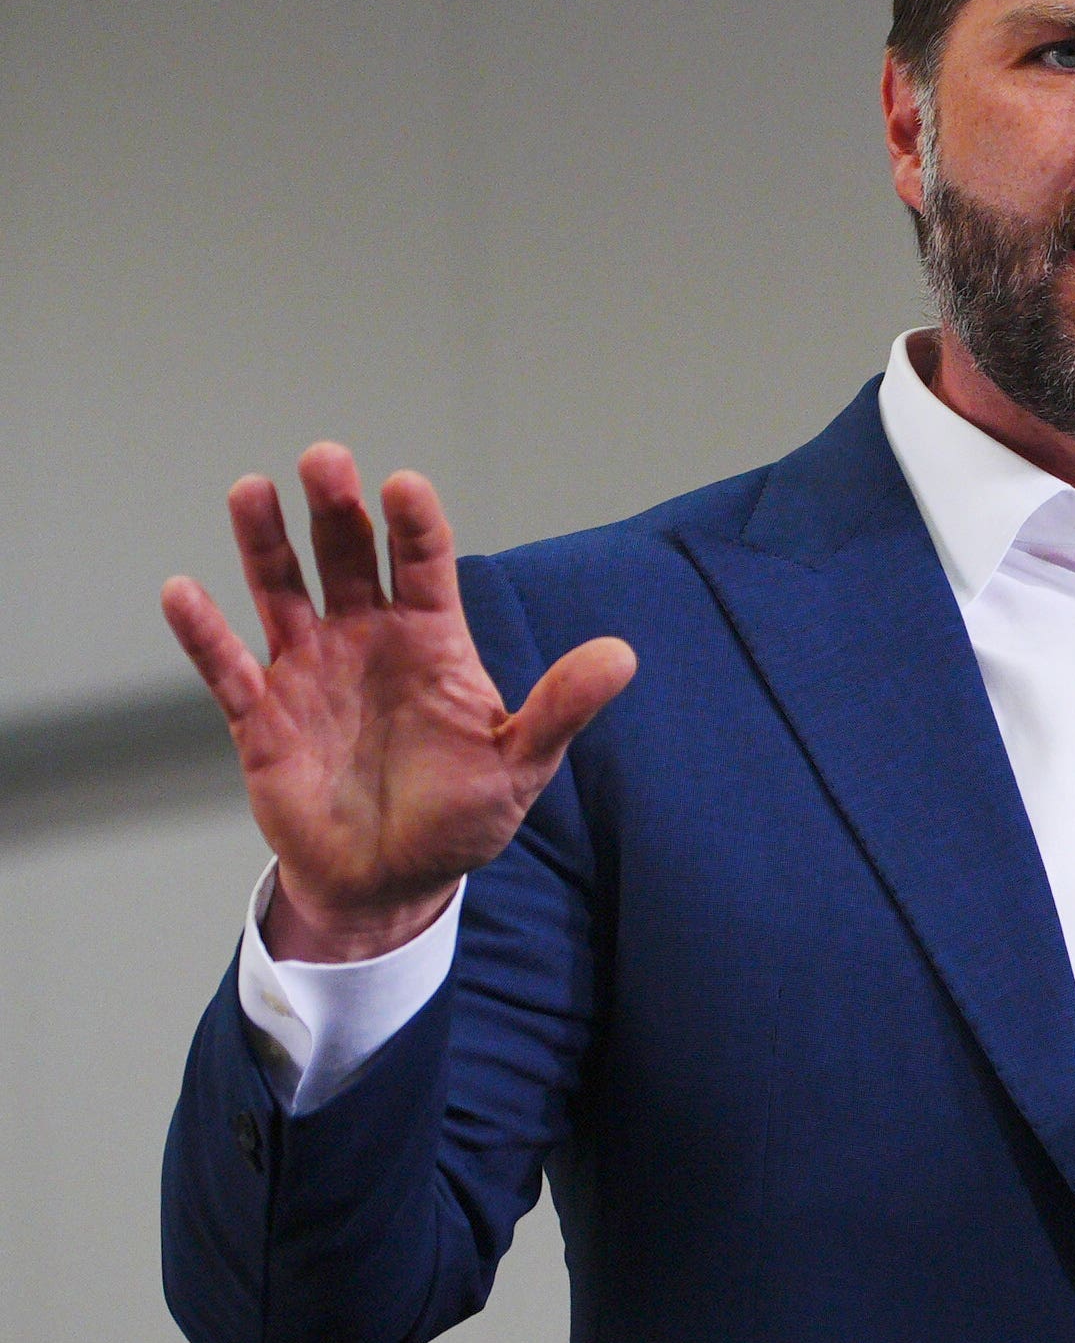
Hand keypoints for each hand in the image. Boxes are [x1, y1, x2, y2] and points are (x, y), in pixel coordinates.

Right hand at [161, 444, 635, 961]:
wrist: (392, 882)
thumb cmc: (460, 818)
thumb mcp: (520, 765)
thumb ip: (560, 708)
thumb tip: (622, 656)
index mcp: (431, 641)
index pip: (424, 565)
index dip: (415, 525)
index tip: (405, 485)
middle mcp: (366, 641)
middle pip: (347, 558)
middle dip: (336, 509)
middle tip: (325, 460)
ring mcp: (310, 672)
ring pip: (281, 591)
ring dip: (264, 542)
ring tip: (252, 490)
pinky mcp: (261, 716)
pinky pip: (226, 667)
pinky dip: (203, 632)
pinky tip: (184, 592)